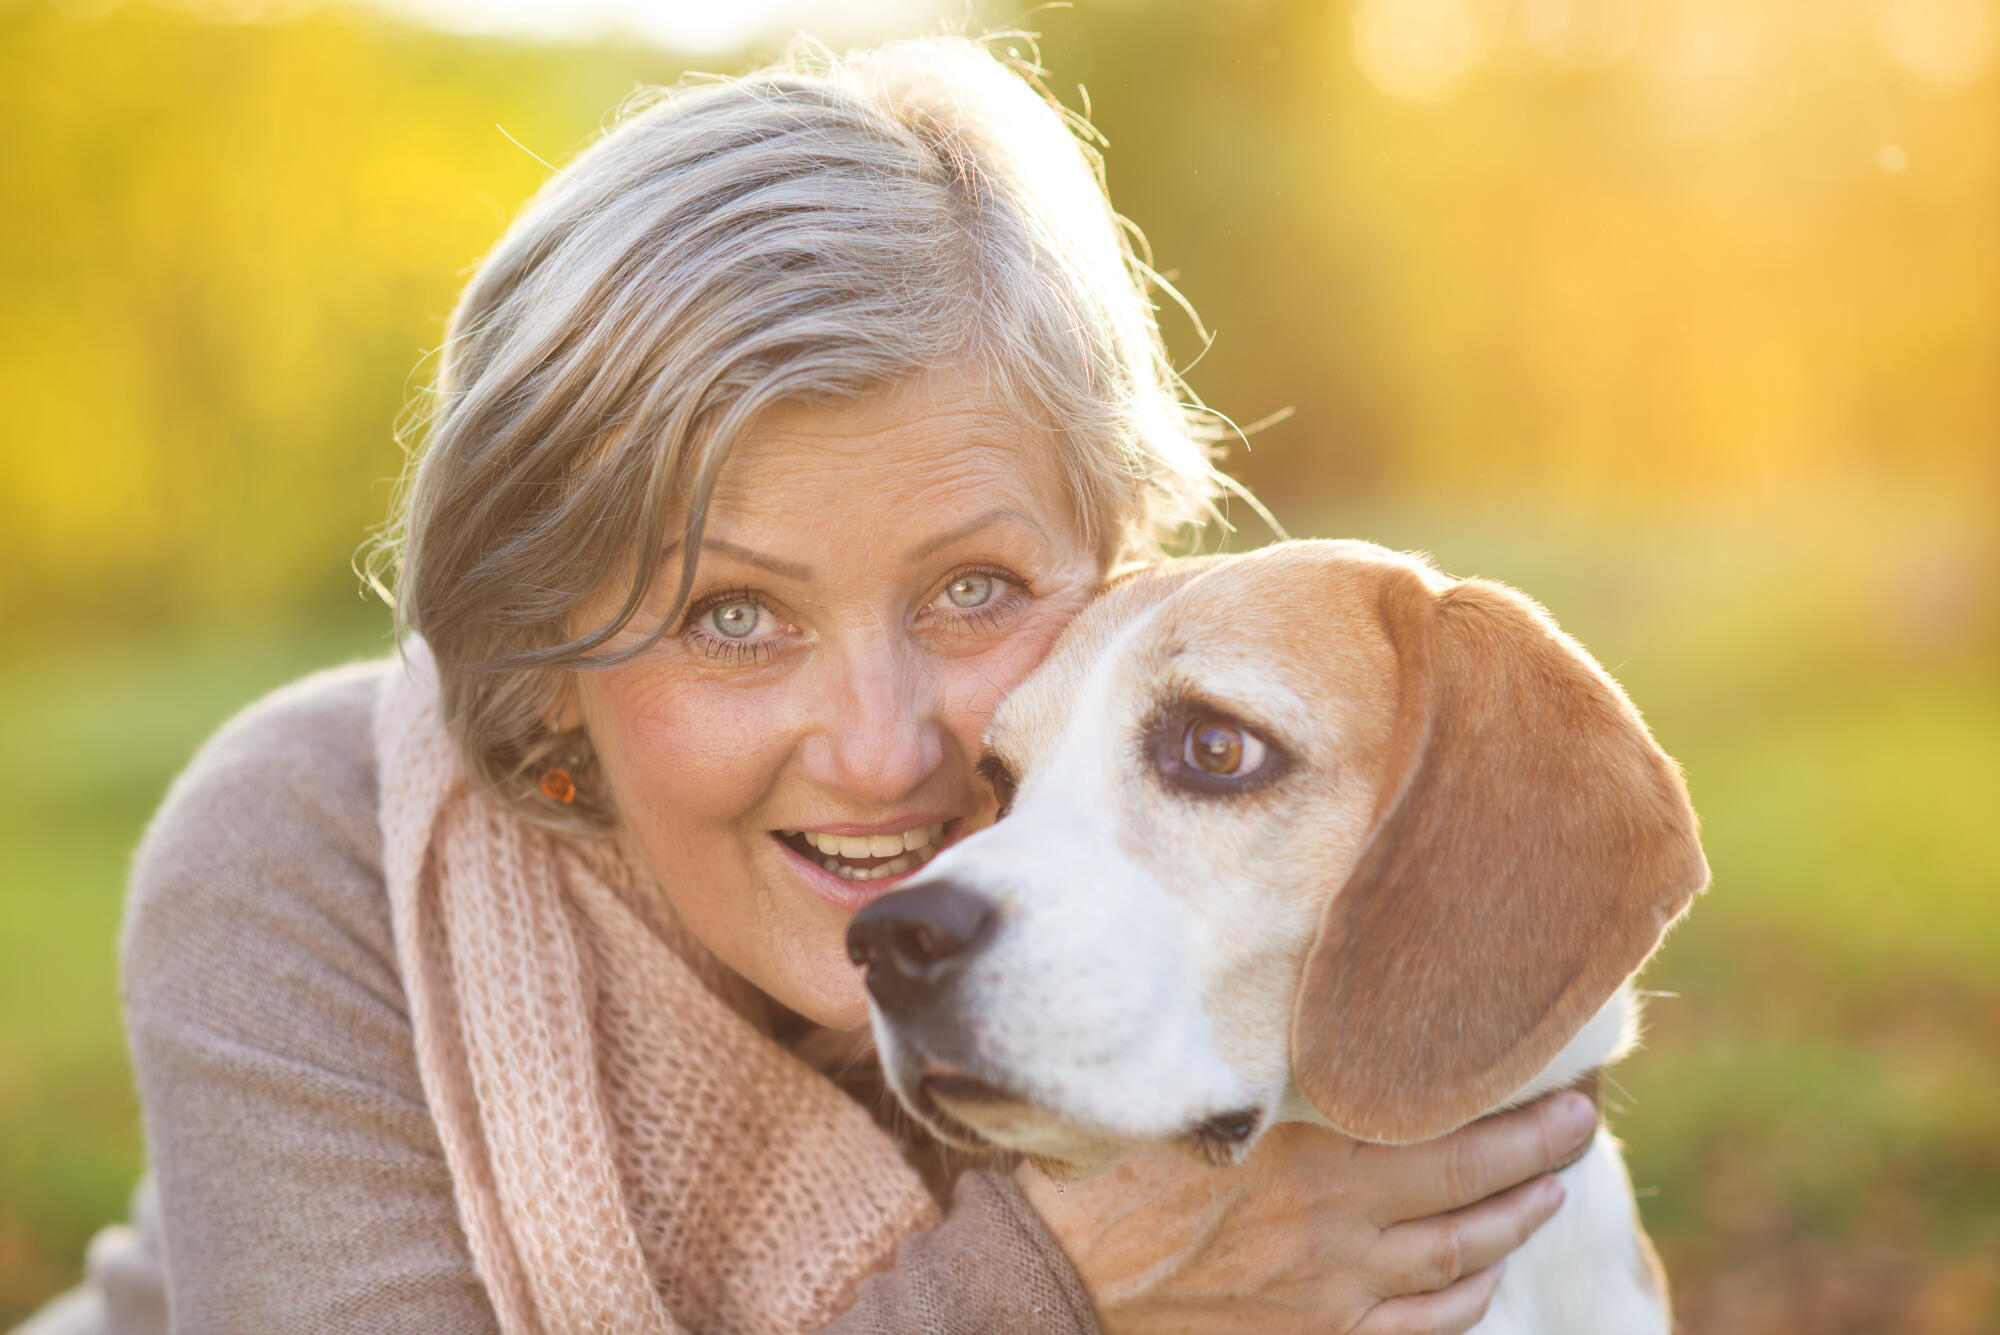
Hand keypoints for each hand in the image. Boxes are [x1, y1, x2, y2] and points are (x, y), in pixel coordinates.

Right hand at [1016, 1090, 1596, 1334]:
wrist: (1055, 1275)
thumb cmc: (1108, 1172)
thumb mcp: (1190, 1096)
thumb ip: (1261, 1068)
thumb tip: (1309, 1019)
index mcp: (1309, 1154)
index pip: (1440, 1125)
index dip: (1509, 1106)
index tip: (1556, 1076)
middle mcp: (1338, 1226)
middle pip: (1468, 1190)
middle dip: (1536, 1154)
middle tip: (1580, 1121)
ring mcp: (1333, 1293)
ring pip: (1456, 1262)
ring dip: (1513, 1224)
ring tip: (1548, 1190)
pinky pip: (1417, 1328)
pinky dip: (1462, 1302)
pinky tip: (1482, 1279)